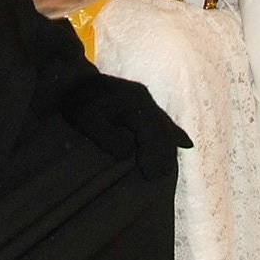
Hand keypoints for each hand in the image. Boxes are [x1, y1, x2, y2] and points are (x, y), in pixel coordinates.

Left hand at [59, 75, 191, 179]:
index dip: (152, 153)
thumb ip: (107, 137)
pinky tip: (185, 144)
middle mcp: (143, 98)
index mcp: (131, 100)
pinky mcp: (143, 103)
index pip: (149, 130)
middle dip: (163, 154)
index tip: (149, 174)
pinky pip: (162, 120)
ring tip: (166, 170)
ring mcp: (145, 99)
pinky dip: (172, 134)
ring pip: (165, 125)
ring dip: (168, 147)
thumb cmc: (78, 103)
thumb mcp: (86, 121)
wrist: (74, 82)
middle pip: (162, 129)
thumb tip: (128, 153)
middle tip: (158, 177)